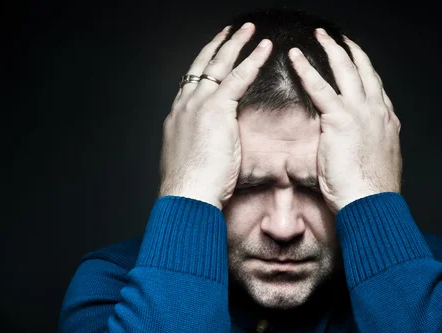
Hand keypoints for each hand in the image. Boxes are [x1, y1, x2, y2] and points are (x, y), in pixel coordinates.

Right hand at [158, 23, 271, 209]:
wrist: (187, 194)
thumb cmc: (192, 187)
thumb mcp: (192, 160)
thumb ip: (201, 145)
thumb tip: (210, 148)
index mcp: (178, 117)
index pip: (191, 83)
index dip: (204, 66)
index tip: (212, 56)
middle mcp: (184, 104)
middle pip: (201, 66)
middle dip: (216, 45)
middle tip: (229, 30)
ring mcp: (197, 103)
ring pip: (218, 64)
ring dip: (235, 43)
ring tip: (248, 30)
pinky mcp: (215, 108)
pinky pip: (237, 77)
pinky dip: (252, 60)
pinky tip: (263, 48)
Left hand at [289, 29, 401, 213]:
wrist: (372, 203)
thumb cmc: (370, 193)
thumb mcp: (373, 166)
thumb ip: (364, 151)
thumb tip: (350, 152)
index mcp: (387, 123)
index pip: (376, 89)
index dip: (367, 72)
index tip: (359, 62)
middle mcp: (377, 111)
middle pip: (364, 71)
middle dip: (351, 51)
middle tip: (340, 38)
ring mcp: (361, 112)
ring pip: (346, 69)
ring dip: (332, 49)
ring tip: (321, 35)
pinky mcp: (341, 118)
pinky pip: (319, 86)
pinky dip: (306, 69)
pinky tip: (296, 57)